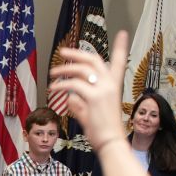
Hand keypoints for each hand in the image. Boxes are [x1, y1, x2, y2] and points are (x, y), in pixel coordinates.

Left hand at [48, 30, 129, 151]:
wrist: (110, 142)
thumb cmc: (102, 130)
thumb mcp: (91, 112)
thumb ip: (80, 104)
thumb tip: (69, 99)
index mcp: (115, 86)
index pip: (119, 62)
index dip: (121, 47)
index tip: (123, 33)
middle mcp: (111, 84)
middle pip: (94, 60)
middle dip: (77, 53)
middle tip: (62, 52)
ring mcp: (104, 90)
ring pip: (82, 70)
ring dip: (64, 70)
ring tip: (52, 74)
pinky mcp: (94, 97)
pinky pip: (73, 85)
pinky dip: (61, 85)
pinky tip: (54, 89)